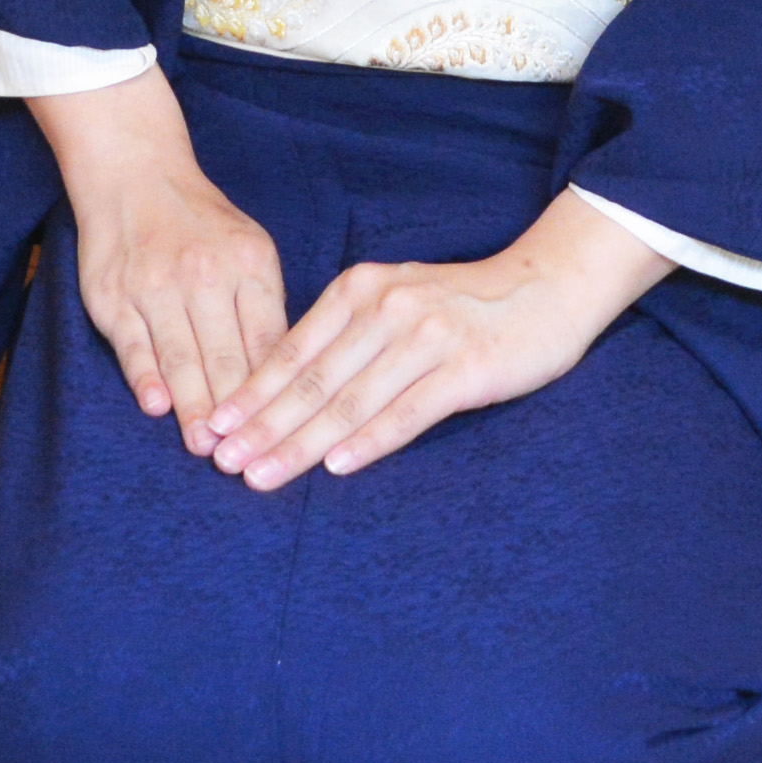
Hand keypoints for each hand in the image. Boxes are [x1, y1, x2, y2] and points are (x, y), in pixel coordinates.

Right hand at [27, 71, 287, 433]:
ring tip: (206, 448)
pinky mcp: (115, 297)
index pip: (270, 341)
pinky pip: (134, 344)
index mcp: (250, 266)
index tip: (287, 433)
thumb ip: (265, 307)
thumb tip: (286, 375)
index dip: (277, 393)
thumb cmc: (202, 223)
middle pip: (227, 356)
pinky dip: (146, 376)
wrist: (135, 174)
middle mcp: (206, 276)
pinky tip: (158, 405)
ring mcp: (157, 286)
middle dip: (238, 412)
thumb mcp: (251, 250)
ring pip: (182, 356)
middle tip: (246, 459)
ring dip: (195, 406)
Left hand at [198, 191, 668, 491]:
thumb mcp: (394, 300)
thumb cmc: (462, 305)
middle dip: (262, 426)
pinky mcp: (465, 368)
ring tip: (262, 476)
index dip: (250, 394)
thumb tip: (286, 388)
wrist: (547, 287)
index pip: (292, 350)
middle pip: (311, 380)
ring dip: (301, 444)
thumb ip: (346, 335)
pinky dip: (368, 441)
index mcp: (359, 289)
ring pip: (350, 400)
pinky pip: (407, 412)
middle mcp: (386, 308)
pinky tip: (336, 466)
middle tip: (223, 463)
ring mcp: (426, 337)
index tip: (214, 429)